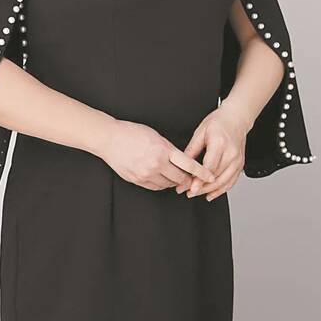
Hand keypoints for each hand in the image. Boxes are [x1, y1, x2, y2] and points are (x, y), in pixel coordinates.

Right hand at [99, 120, 215, 191]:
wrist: (109, 139)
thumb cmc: (132, 132)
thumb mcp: (156, 135)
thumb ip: (169, 149)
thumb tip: (181, 161)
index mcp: (163, 150)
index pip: (188, 164)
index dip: (201, 172)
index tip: (210, 176)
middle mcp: (156, 163)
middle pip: (180, 178)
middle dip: (188, 179)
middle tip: (193, 179)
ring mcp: (146, 173)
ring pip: (168, 184)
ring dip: (174, 182)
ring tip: (177, 177)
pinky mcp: (137, 180)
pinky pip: (155, 187)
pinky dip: (162, 184)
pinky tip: (163, 179)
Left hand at [176, 104, 248, 200]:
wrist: (236, 118)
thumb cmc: (218, 122)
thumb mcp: (200, 132)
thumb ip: (191, 149)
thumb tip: (182, 164)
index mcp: (220, 143)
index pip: (209, 167)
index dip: (199, 180)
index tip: (190, 188)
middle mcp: (231, 153)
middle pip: (216, 177)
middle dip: (201, 188)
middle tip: (187, 192)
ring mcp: (237, 160)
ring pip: (224, 182)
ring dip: (209, 191)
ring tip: (196, 193)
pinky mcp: (240, 165)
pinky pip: (231, 182)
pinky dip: (221, 190)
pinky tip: (211, 194)